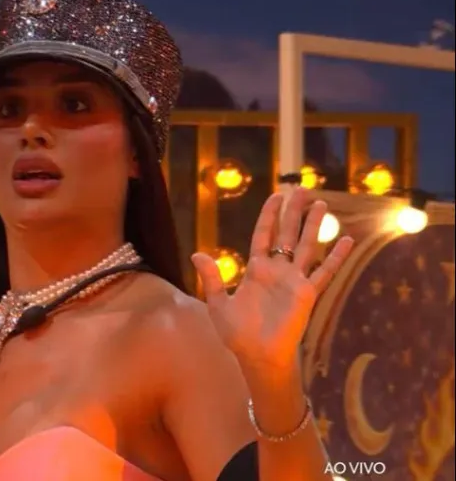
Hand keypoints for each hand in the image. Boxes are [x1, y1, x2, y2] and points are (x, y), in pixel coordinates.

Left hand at [191, 188, 353, 371]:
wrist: (257, 354)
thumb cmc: (237, 333)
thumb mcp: (218, 303)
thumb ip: (212, 278)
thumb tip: (197, 254)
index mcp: (256, 270)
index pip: (264, 235)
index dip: (269, 215)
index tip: (277, 196)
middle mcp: (277, 271)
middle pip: (287, 234)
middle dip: (294, 212)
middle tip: (302, 190)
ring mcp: (294, 280)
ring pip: (307, 246)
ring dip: (314, 226)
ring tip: (323, 205)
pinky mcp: (307, 293)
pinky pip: (325, 272)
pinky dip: (336, 256)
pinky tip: (346, 240)